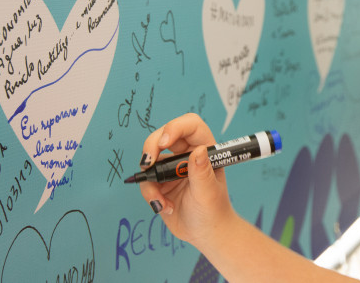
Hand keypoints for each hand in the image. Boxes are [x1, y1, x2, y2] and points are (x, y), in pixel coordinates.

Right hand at [137, 113, 236, 246]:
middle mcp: (186, 154)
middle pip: (163, 136)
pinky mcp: (159, 182)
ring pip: (150, 160)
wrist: (204, 233)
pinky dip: (150, 194)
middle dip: (151, 148)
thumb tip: (198, 150)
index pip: (190, 125)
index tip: (164, 143)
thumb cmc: (213, 211)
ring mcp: (171, 167)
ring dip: (150, 180)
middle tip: (147, 164)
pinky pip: (145, 181)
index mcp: (204, 149)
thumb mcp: (208, 193)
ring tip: (161, 201)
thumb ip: (202, 172)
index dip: (175, 127)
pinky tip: (164, 207)